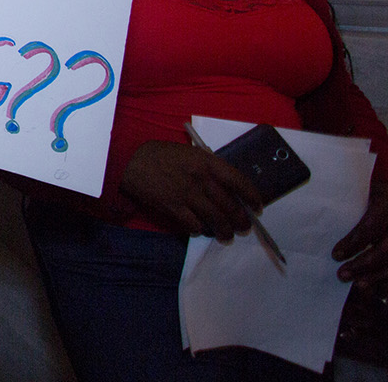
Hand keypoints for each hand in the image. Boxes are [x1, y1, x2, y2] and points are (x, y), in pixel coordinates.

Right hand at [119, 140, 262, 238]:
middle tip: (244, 227)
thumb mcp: (189, 152)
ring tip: (228, 235)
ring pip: (216, 219)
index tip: (257, 206)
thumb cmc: (160, 154)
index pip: (239, 181)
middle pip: (230, 205)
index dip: (252, 196)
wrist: (130, 160)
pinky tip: (202, 230)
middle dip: (241, 220)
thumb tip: (226, 186)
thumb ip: (208, 167)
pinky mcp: (173, 207)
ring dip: (225, 231)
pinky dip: (201, 230)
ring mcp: (187, 194)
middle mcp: (201, 179)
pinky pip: (194, 225)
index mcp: (207, 162)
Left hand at [336, 180, 387, 285]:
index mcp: (386, 204)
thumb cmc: (375, 190)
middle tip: (342, 274)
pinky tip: (378, 290)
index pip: (371, 226)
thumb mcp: (367, 191)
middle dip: (364, 264)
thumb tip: (323, 217)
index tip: (336, 255)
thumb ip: (351, 204)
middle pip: (386, 249)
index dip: (354, 243)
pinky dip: (387, 280)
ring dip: (377, 275)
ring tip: (359, 284)